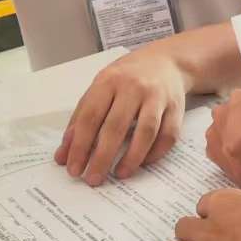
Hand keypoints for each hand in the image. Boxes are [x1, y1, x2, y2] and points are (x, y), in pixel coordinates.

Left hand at [56, 47, 188, 184]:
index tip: (73, 168)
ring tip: (119, 175)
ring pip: (146, 131)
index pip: (90, 117)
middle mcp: (133, 87)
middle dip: (102, 157)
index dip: (80, 145)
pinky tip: (143, 163)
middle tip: (92, 179)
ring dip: (132, 157)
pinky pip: (168, 135)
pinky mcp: (176, 107)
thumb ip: (80, 120)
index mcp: (108, 81)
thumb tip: (63, 155)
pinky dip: (156, 153)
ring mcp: (157, 97)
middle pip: (115, 126)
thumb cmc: (127, 78)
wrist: (167, 61)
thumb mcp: (99, 89)